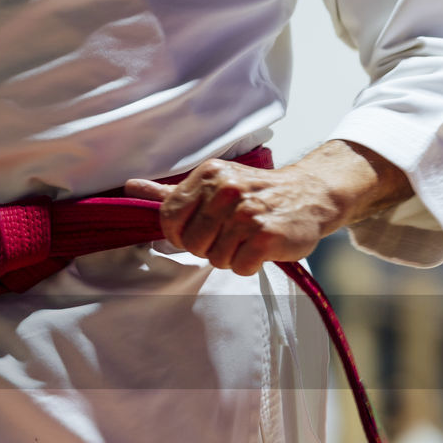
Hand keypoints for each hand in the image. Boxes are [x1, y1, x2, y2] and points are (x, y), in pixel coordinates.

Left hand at [123, 140, 411, 275]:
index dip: (180, 235)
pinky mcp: (266, 236)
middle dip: (209, 246)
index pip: (169, 219)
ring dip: (231, 256)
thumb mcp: (214, 184)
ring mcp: (247, 213)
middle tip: (232, 233)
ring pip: (215, 259)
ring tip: (248, 238)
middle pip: (192, 244)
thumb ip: (171, 192)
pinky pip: (240, 267)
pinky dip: (250, 264)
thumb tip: (130, 187)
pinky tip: (262, 247)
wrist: (311, 193)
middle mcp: (227, 190)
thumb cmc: (256, 193)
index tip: (199, 231)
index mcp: (210, 175)